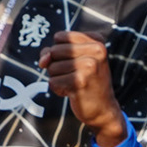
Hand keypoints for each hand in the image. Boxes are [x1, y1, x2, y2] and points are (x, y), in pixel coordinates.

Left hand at [40, 32, 125, 146]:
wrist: (103, 109)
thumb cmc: (86, 80)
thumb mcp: (73, 59)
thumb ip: (52, 52)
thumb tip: (43, 61)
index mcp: (96, 41)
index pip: (59, 37)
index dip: (59, 51)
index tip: (76, 61)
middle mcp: (96, 50)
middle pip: (54, 51)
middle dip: (57, 65)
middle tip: (75, 75)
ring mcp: (89, 66)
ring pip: (51, 67)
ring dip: (58, 78)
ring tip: (75, 84)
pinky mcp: (80, 82)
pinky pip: (53, 82)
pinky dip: (58, 89)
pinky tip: (73, 92)